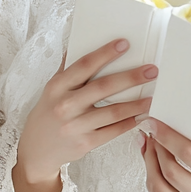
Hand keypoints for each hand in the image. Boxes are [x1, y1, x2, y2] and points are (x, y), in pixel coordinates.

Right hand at [12, 38, 156, 191]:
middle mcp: (65, 105)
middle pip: (103, 87)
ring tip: (153, 95)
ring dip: (136, 103)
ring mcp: (76, 126)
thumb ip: (67, 70)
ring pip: (113, 111)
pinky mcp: (86, 143)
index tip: (124, 44)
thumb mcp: (51, 90)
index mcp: (57, 87)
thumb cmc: (48, 114)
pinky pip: (114, 130)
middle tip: (152, 70)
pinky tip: (142, 115)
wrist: (37, 149)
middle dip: (130, 77)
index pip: (84, 65)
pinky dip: (130, 122)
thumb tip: (80, 42)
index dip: (105, 53)